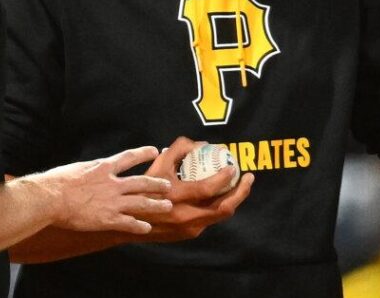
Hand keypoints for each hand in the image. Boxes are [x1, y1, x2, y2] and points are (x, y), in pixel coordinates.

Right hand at [39, 146, 172, 234]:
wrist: (51, 198)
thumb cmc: (58, 181)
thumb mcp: (78, 168)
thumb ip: (90, 170)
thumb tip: (92, 170)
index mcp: (104, 168)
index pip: (129, 157)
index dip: (143, 153)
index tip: (154, 150)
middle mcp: (113, 184)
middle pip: (141, 182)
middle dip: (157, 184)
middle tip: (168, 185)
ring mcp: (112, 202)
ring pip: (141, 203)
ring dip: (156, 205)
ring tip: (167, 206)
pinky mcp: (108, 219)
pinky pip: (129, 223)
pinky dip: (139, 225)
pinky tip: (146, 227)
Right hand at [135, 137, 254, 240]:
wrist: (131, 221)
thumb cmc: (144, 188)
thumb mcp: (158, 165)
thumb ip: (178, 149)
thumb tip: (201, 144)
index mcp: (177, 197)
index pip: (209, 189)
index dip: (224, 177)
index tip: (232, 166)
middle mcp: (186, 216)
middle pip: (224, 208)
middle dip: (241, 192)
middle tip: (248, 177)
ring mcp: (189, 228)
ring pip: (220, 215)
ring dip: (233, 199)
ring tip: (238, 186)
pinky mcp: (189, 234)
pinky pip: (210, 218)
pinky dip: (218, 205)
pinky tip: (219, 195)